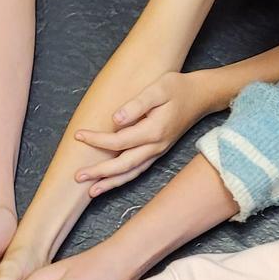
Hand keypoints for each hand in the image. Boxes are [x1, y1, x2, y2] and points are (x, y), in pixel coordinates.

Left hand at [72, 70, 221, 196]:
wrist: (201, 96)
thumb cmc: (177, 88)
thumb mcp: (158, 88)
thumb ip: (137, 104)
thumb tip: (115, 119)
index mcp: (154, 131)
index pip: (119, 141)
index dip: (97, 140)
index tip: (79, 135)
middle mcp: (156, 146)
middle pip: (123, 165)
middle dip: (99, 173)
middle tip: (77, 176)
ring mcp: (158, 151)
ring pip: (132, 173)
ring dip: (111, 183)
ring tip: (91, 191)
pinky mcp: (158, 152)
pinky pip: (138, 170)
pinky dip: (123, 179)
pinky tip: (111, 183)